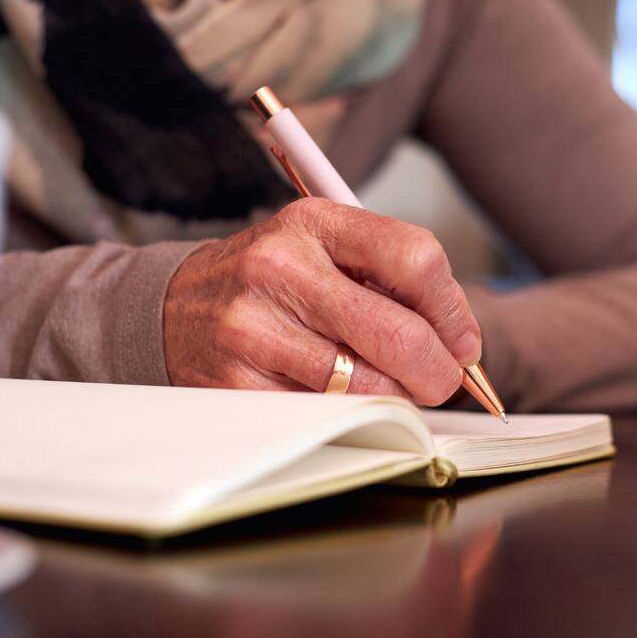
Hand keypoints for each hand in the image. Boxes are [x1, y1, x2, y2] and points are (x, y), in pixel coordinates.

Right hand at [163, 198, 481, 404]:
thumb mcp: (323, 247)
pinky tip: (340, 398)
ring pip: (368, 384)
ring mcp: (253, 327)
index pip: (416, 259)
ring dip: (396, 397)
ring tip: (387, 387)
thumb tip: (459, 342)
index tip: (462, 341)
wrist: (174, 306)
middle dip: (438, 371)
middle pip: (399, 332)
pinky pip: (326, 414)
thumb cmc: (269, 280)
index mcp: (314, 222)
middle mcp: (280, 267)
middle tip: (442, 382)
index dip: (453, 311)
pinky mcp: (237, 383)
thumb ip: (390, 276)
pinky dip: (350, 415)